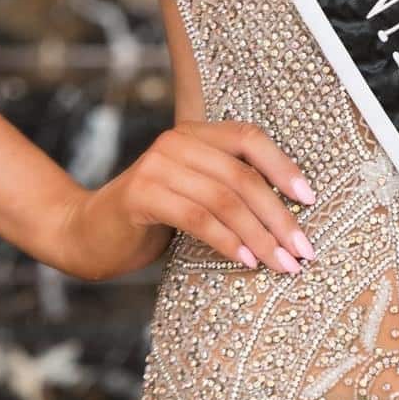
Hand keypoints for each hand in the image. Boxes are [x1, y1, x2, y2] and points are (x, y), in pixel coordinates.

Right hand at [56, 118, 317, 282]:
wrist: (88, 235)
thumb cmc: (153, 220)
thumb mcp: (196, 196)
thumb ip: (229, 191)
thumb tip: (292, 214)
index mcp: (195, 134)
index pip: (249, 138)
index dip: (283, 166)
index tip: (310, 200)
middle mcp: (177, 141)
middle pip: (242, 175)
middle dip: (279, 215)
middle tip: (304, 250)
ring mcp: (156, 165)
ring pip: (224, 199)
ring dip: (260, 235)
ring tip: (283, 264)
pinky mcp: (140, 194)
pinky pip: (197, 217)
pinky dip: (227, 241)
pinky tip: (247, 262)